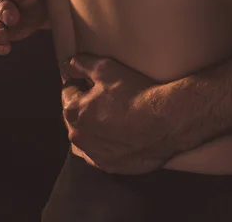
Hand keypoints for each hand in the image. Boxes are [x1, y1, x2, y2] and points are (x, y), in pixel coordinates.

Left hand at [61, 54, 179, 174]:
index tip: (94, 80)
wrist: (163, 123)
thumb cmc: (133, 94)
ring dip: (95, 126)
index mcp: (73, 112)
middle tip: (107, 96)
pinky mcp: (110, 166)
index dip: (80, 82)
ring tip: (115, 115)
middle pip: (76, 115)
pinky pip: (102, 152)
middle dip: (85, 106)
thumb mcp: (105, 68)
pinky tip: (121, 134)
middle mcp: (78, 137)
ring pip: (88, 136)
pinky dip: (107, 143)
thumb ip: (81, 64)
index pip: (68, 91)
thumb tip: (68, 65)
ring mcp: (94, 155)